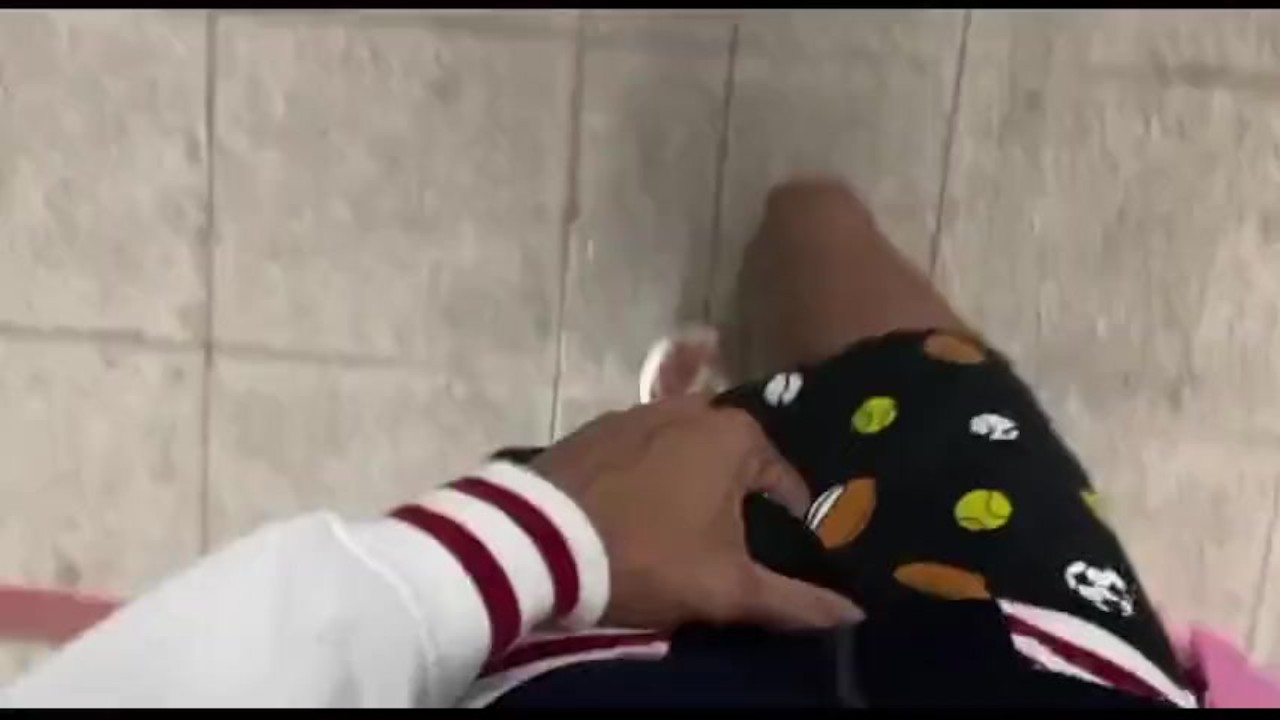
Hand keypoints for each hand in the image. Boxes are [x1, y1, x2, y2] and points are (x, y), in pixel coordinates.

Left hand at [531, 395, 862, 630]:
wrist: (537, 541)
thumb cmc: (647, 557)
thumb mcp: (727, 589)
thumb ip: (795, 601)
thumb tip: (854, 615)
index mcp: (736, 436)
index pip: (784, 483)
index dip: (788, 527)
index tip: (775, 561)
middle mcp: (692, 408)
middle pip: (733, 462)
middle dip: (735, 502)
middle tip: (724, 549)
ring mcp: (638, 412)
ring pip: (685, 454)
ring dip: (689, 488)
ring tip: (678, 536)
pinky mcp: (594, 428)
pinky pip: (640, 453)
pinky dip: (647, 478)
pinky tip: (635, 514)